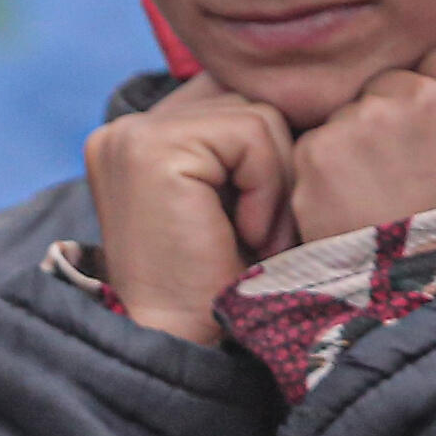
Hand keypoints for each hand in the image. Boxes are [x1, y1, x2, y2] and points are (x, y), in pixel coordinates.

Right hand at [81, 75, 295, 345]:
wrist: (187, 348)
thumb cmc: (225, 285)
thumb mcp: (237, 198)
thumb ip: (248, 140)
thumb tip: (309, 87)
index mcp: (139, 136)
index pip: (231, 94)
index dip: (269, 149)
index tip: (267, 215)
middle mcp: (126, 127)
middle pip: (247, 96)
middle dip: (276, 165)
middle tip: (263, 235)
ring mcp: (132, 134)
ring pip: (257, 112)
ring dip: (276, 182)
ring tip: (255, 238)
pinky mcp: (150, 149)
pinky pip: (251, 133)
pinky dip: (266, 188)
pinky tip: (244, 234)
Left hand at [284, 48, 435, 246]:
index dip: (431, 104)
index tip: (430, 141)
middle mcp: (427, 96)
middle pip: (390, 85)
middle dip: (392, 123)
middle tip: (401, 180)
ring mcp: (370, 120)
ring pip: (349, 115)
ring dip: (356, 149)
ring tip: (377, 203)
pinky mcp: (322, 152)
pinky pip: (314, 149)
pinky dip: (324, 180)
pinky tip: (349, 215)